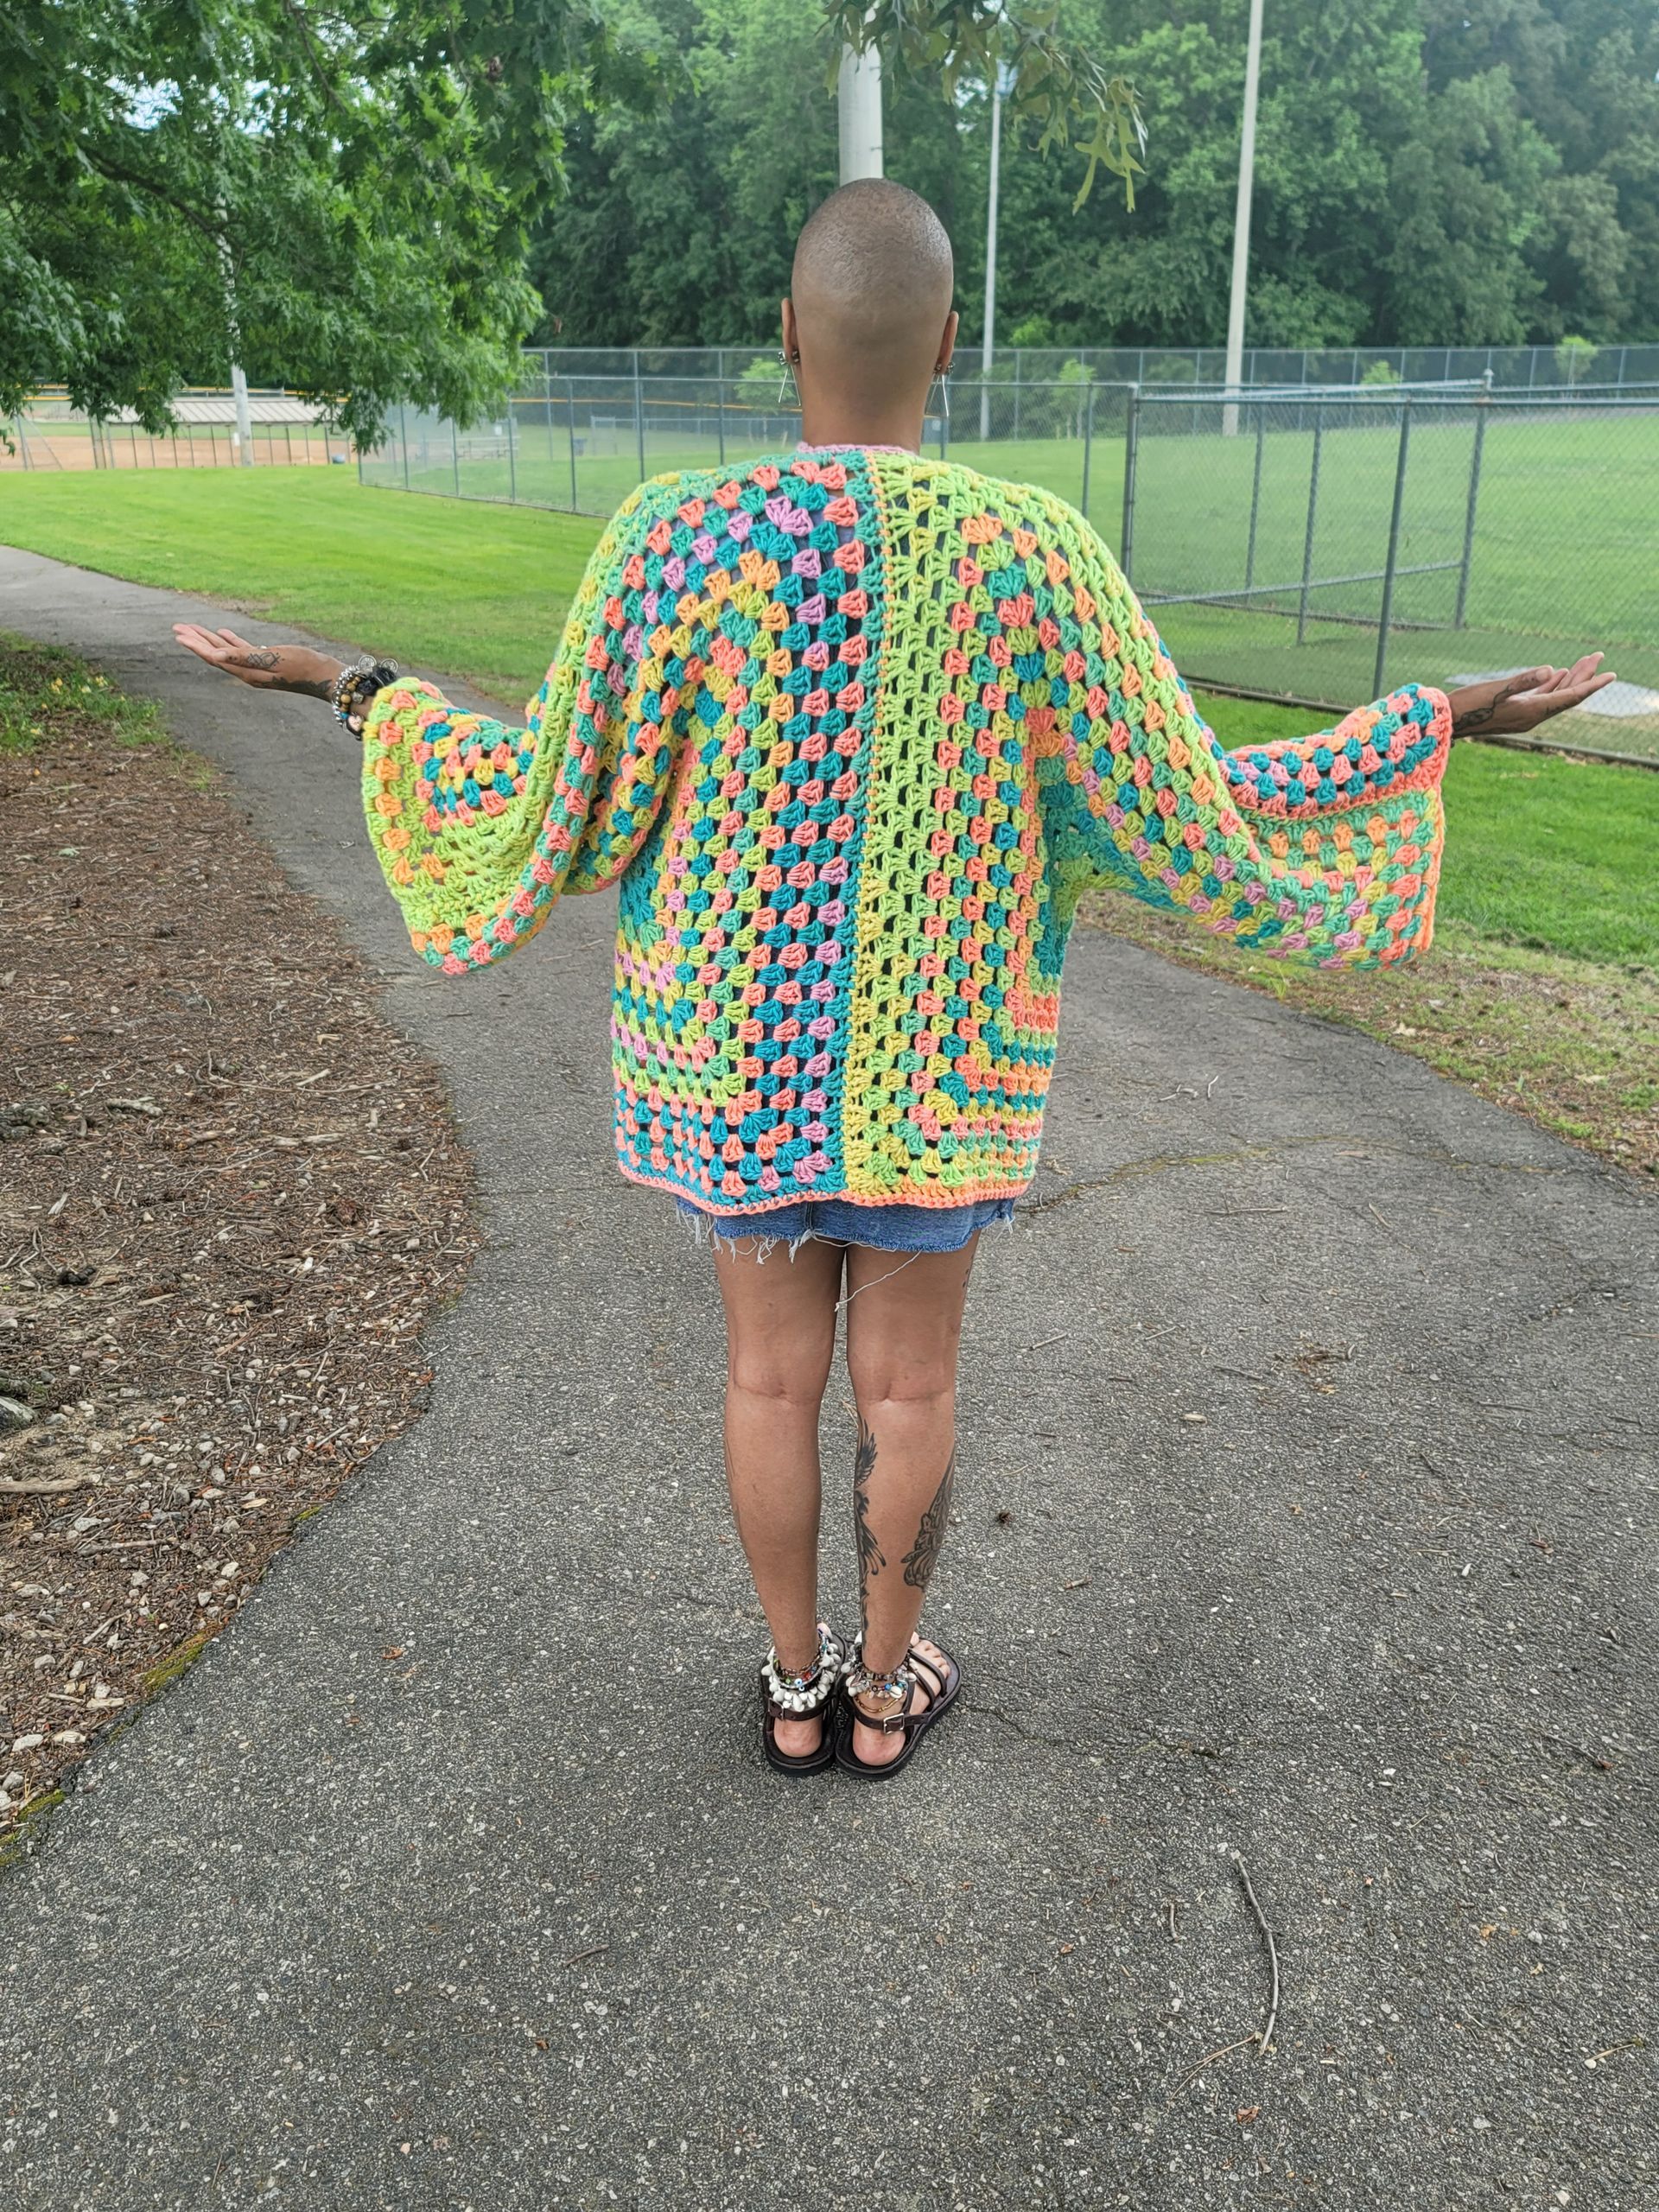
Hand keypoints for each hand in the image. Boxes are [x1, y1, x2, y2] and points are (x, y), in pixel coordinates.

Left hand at [172, 624, 340, 702]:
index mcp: (245, 672)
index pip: (213, 657)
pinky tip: (224, 632)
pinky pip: (242, 649)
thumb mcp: (271, 658)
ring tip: (193, 629)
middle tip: (177, 627)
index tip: (178, 633)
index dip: (195, 645)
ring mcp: (256, 667)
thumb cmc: (300, 665)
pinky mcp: (266, 661)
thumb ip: (242, 656)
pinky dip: (230, 640)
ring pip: (226, 651)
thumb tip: (215, 656)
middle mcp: (247, 671)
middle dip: (196, 640)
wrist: (323, 675)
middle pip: (215, 654)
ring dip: (209, 639)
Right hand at [1446, 654, 1615, 737]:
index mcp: (1532, 712)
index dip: (1592, 684)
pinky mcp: (1516, 713)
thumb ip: (1523, 680)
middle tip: (1598, 655)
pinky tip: (1558, 675)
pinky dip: (1554, 685)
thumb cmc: (1469, 704)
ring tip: (1585, 661)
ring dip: (1571, 678)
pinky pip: (1543, 699)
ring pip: (1556, 696)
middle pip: (1567, 695)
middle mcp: (1532, 717)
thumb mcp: (1496, 689)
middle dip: (1584, 676)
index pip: (1570, 697)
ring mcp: (1524, 716)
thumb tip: (1550, 669)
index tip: (1611, 674)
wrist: (1448, 721)